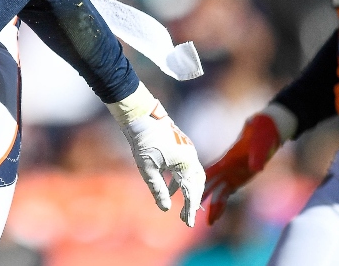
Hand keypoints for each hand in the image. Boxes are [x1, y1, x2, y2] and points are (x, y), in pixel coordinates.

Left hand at [111, 87, 205, 227]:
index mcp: (185, 163)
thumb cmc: (142, 141)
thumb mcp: (147, 168)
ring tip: (181, 207)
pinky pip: (187, 167)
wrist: (141, 115)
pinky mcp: (182, 146)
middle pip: (197, 185)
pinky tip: (173, 189)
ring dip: (188, 191)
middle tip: (186, 218)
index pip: (191, 192)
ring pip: (193, 176)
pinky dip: (182, 180)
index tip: (188, 224)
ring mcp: (188, 150)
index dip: (190, 209)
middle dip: (192, 202)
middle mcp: (191, 156)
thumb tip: (165, 208)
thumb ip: (158, 189)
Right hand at [203, 113, 282, 224]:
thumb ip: (258, 156)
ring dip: (212, 205)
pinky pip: (226, 193)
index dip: (200, 183)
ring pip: (218, 192)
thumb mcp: (261, 142)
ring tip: (209, 223)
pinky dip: (220, 204)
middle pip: (210, 185)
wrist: (267, 130)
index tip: (190, 193)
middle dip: (201, 198)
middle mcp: (226, 168)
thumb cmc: (263, 134)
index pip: (210, 173)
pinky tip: (216, 214)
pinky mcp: (238, 178)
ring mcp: (231, 173)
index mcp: (228, 160)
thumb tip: (256, 169)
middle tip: (192, 212)